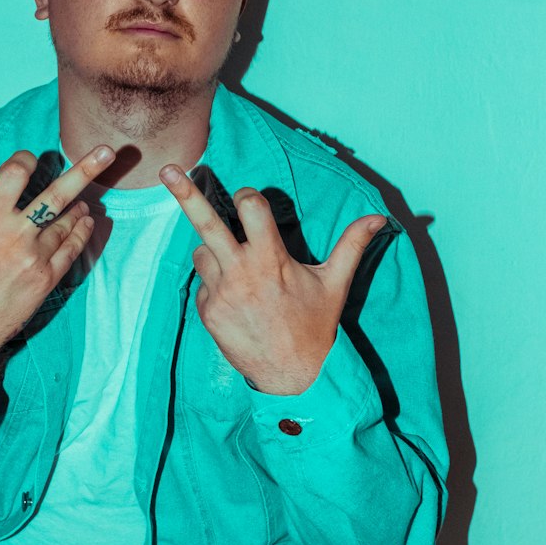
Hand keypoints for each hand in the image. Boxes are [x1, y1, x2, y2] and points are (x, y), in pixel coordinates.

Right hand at [0, 145, 113, 367]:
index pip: (16, 173)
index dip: (25, 160)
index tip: (28, 160)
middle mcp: (15, 235)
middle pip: (56, 194)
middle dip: (84, 169)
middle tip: (107, 150)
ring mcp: (34, 258)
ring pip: (67, 220)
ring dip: (78, 205)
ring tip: (85, 197)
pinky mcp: (46, 280)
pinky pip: (72, 248)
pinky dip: (81, 231)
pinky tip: (86, 220)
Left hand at [160, 165, 385, 394]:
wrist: (293, 375)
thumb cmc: (315, 326)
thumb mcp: (335, 283)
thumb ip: (351, 244)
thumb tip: (378, 217)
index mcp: (270, 259)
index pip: (250, 207)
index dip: (248, 197)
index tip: (248, 200)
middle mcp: (241, 272)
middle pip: (207, 223)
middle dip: (186, 194)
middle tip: (166, 169)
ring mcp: (220, 293)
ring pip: (201, 252)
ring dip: (213, 251)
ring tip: (239, 270)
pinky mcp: (208, 312)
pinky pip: (202, 285)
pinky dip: (214, 285)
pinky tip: (236, 301)